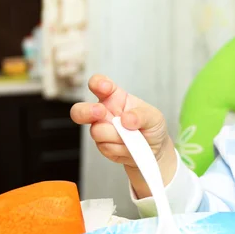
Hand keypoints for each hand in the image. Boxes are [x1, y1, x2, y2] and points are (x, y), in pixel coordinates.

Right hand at [70, 74, 176, 197]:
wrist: (154, 150)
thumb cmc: (151, 127)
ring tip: (133, 137)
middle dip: (87, 111)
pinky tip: (130, 146)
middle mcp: (104, 112)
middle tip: (101, 113)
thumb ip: (142, 115)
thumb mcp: (154, 117)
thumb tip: (126, 119)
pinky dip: (121, 148)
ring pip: (97, 132)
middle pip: (80, 110)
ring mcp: (101, 130)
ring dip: (117, 136)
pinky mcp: (103, 146)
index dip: (98, 83)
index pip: (99, 85)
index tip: (105, 87)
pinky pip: (107, 148)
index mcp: (115, 97)